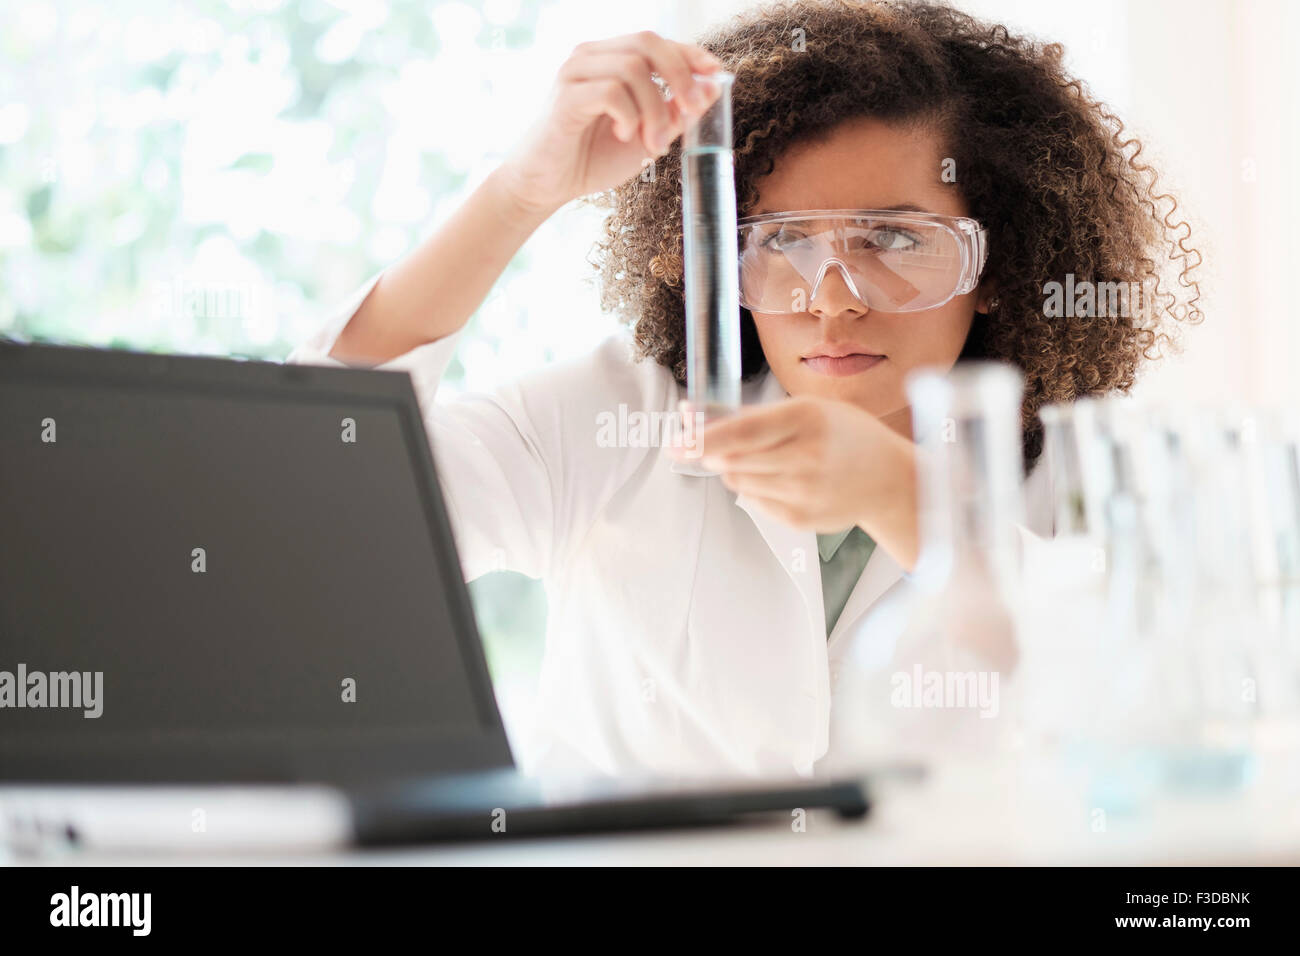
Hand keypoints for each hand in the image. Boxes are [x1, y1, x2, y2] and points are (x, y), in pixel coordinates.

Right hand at [495, 31, 723, 217]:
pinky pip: (612, 91)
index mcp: (611, 60)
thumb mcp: (647, 136)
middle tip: (691, 111)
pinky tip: (623, 136)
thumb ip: (676, 114)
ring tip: (654, 144)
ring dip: (655, 110)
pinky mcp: (566, 96)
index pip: (657, 42)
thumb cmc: (591, 160)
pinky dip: (629, 116)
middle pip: (648, 42)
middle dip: (679, 76)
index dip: (690, 54)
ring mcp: (575, 72)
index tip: (716, 73)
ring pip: (633, 68)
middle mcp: (592, 57)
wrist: (547, 186)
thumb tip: (712, 89)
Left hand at [667, 396, 920, 568]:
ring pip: (738, 481)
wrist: (890, 480)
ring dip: (733, 469)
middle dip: (710, 453)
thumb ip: (753, 416)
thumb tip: (691, 415)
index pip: (742, 432)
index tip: (676, 441)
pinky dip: (754, 488)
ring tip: (762, 459)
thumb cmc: (844, 436)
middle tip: (698, 447)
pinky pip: (754, 502)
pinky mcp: (800, 519)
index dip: (703, 438)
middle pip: (732, 460)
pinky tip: (782, 479)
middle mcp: (807, 456)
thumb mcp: (808, 409)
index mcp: (808, 418)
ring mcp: (804, 492)